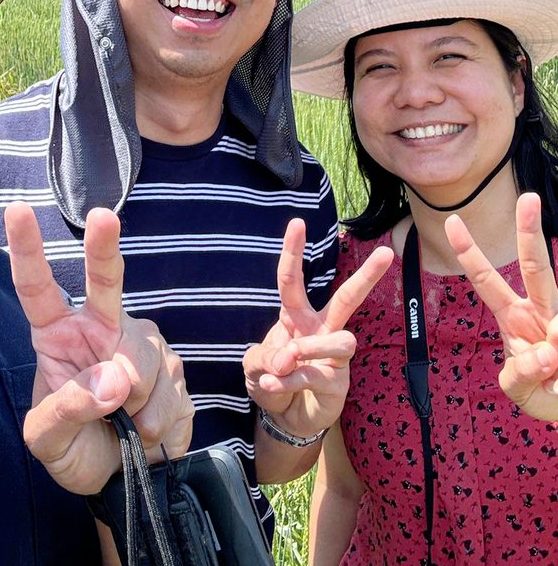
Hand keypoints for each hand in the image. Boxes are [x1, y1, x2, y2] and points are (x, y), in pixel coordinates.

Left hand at [5, 201, 192, 493]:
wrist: (119, 482)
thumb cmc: (72, 450)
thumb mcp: (48, 441)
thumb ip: (69, 409)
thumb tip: (115, 379)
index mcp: (57, 334)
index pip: (36, 288)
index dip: (27, 250)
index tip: (17, 212)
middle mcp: (99, 326)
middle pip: (104, 281)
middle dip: (103, 246)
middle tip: (102, 218)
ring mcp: (139, 342)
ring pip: (144, 358)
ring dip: (139, 405)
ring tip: (129, 429)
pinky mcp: (172, 365)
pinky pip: (172, 389)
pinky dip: (160, 421)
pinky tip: (149, 433)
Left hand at [243, 219, 392, 439]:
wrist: (283, 419)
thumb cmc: (271, 380)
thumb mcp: (254, 365)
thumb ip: (264, 357)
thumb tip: (289, 357)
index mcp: (296, 316)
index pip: (293, 280)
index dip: (294, 251)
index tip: (297, 222)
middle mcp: (321, 330)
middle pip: (348, 298)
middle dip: (367, 276)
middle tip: (386, 253)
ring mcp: (334, 356)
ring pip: (340, 340)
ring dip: (309, 349)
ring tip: (284, 362)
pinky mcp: (339, 382)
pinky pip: (318, 374)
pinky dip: (289, 380)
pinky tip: (272, 385)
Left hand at [445, 192, 557, 420]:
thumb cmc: (540, 391)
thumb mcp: (518, 388)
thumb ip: (521, 375)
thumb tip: (547, 352)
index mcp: (514, 316)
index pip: (487, 280)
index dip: (469, 253)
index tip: (453, 221)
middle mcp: (541, 311)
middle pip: (536, 266)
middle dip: (530, 233)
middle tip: (529, 198)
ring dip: (553, 351)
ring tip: (551, 374)